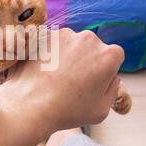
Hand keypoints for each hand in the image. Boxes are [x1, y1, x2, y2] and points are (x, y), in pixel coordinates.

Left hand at [0, 29, 123, 136]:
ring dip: (68, 56)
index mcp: (109, 56)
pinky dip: (51, 55)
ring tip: (56, 79)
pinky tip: (45, 72)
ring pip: (72, 44)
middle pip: (92, 48)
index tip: (92, 83)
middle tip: (73, 82)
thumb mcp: (102, 109)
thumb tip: (112, 77)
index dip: (105, 71)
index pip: (114, 57)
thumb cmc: (68, 111)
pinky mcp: (45, 36)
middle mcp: (90, 39)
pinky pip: (53, 44)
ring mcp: (66, 35)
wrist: (31, 104)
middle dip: (87, 61)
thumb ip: (113, 89)